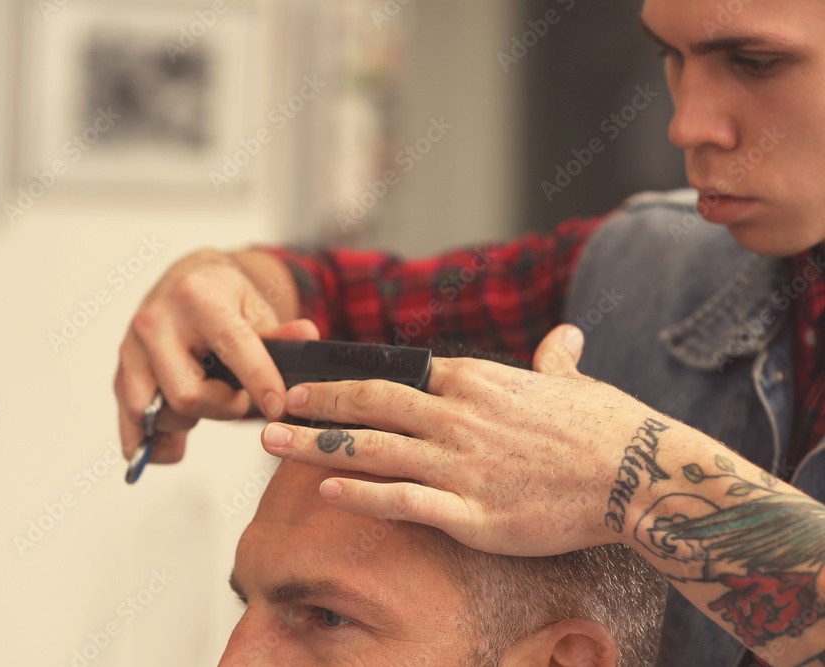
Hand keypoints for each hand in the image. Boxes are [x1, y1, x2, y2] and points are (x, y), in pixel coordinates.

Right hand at [114, 248, 317, 462]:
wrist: (184, 280)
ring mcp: (132, 349)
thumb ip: (281, 332)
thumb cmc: (223, 296)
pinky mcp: (120, 373)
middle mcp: (156, 322)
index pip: (231, 348)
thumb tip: (306, 336)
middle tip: (235, 395)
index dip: (258, 383)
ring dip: (189, 422)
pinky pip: (131, 426)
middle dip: (222, 407)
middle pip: (188, 395)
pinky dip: (153, 444)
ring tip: (207, 402)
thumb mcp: (256, 305)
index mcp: (196, 298)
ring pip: (156, 414)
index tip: (278, 407)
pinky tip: (174, 443)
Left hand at [259, 325, 649, 555]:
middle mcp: (457, 417)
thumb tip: (564, 338)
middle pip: (370, 404)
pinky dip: (360, 494)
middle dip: (318, 403)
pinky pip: (402, 500)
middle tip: (276, 403)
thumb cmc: (610, 426)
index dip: (353, 379)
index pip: (398, 374)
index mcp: (475, 381)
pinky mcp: (471, 513)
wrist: (638, 475)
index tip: (321, 384)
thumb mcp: (576, 383)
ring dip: (316, 443)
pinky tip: (326, 489)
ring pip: (372, 449)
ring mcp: (460, 465)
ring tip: (274, 443)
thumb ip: (556, 360)